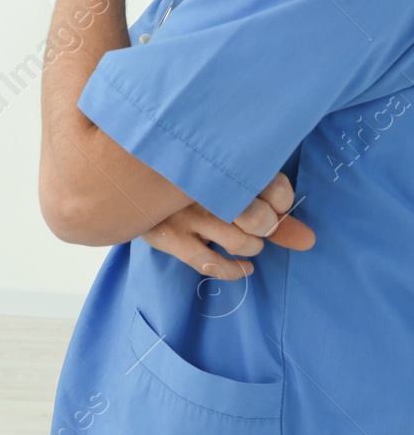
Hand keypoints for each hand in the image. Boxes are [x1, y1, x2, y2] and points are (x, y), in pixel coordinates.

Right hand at [142, 173, 314, 281]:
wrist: (123, 184)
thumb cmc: (186, 186)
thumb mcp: (225, 187)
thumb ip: (270, 212)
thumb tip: (309, 241)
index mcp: (219, 164)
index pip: (275, 187)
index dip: (281, 202)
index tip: (270, 202)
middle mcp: (203, 188)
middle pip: (260, 218)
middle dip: (265, 227)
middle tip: (255, 222)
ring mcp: (185, 214)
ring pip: (240, 241)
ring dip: (251, 246)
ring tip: (244, 238)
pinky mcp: (168, 237)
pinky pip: (211, 265)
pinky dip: (235, 270)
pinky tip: (243, 267)